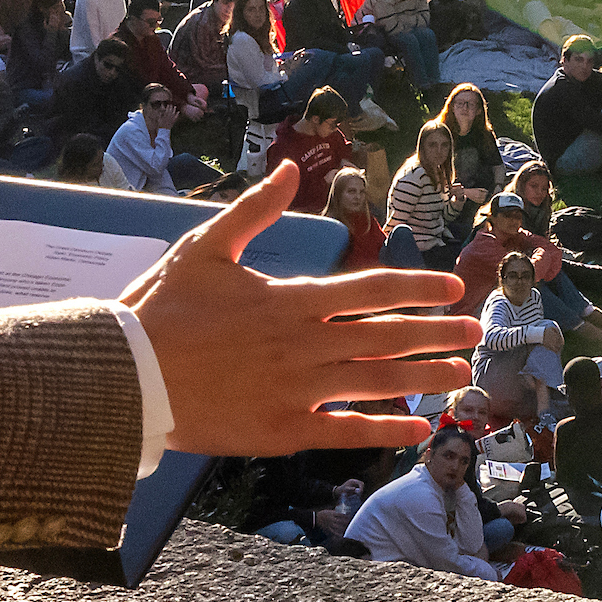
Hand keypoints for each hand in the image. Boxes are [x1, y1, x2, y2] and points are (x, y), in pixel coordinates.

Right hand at [124, 165, 477, 451]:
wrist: (127, 375)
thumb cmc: (162, 309)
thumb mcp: (206, 246)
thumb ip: (255, 209)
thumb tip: (290, 169)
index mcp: (293, 298)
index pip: (374, 289)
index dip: (419, 287)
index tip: (451, 289)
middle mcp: (307, 344)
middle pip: (388, 336)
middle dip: (437, 333)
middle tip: (474, 333)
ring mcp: (299, 391)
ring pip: (378, 382)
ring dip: (425, 378)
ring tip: (461, 376)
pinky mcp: (284, 431)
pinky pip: (347, 432)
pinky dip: (386, 430)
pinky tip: (418, 428)